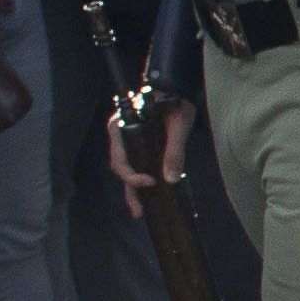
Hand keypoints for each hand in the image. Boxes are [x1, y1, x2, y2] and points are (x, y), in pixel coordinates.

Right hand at [108, 86, 191, 204]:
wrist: (175, 88)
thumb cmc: (175, 101)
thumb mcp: (179, 124)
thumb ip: (175, 150)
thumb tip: (171, 179)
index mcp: (122, 127)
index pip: (121, 158)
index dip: (132, 175)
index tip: (150, 182)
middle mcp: (120, 135)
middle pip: (121, 168)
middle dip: (130, 191)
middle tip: (139, 212)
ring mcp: (128, 141)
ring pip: (127, 169)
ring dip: (133, 189)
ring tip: (140, 210)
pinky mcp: (138, 145)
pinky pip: (136, 164)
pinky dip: (140, 179)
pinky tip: (149, 193)